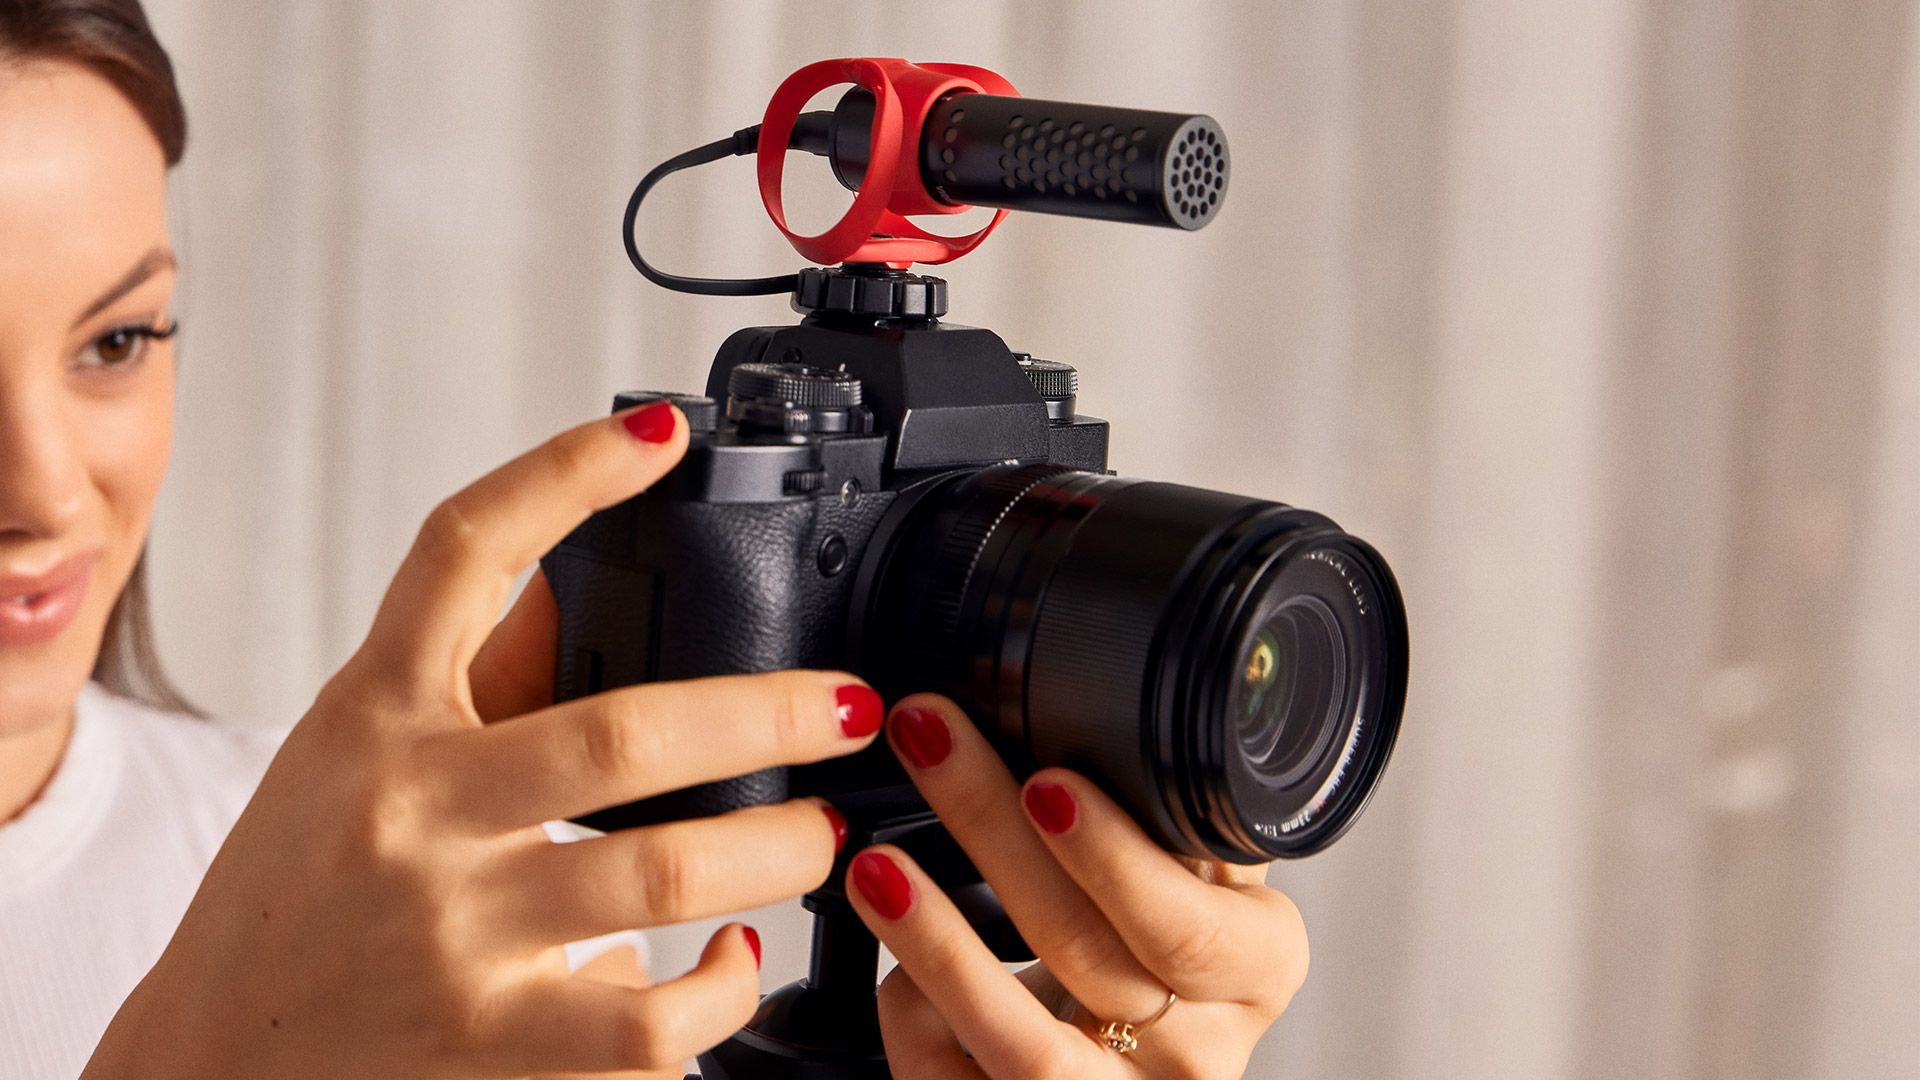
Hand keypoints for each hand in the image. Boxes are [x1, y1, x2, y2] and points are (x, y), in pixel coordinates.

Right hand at [85, 403, 883, 1078]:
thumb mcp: (354, 752)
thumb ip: (470, 674)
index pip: (462, 554)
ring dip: (780, 850)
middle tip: (850, 706)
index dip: (563, 475)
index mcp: (376, 714)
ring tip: (825, 835)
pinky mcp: (486, 1041)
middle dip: (772, 714)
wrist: (215, 1057)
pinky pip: (646, 1023)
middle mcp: (412, 809)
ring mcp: (451, 929)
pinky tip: (736, 963)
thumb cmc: (294, 892)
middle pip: (625, 736)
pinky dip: (720, 992)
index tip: (658, 434)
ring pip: (666, 874)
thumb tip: (586, 570)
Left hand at [846, 695, 1307, 1077]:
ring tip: (879, 864)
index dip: (1119, 860)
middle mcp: (1195, 1050)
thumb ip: (1175, 814)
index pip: (1193, 926)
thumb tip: (1092, 680)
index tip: (1049, 782)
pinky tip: (888, 963)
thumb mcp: (1201, 874)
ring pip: (1024, 1045)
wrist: (1134, 1065)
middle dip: (996, 836)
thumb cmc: (1168, 951)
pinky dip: (914, 1017)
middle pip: (1093, 956)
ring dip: (940, 944)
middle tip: (931, 741)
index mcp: (1254, 967)